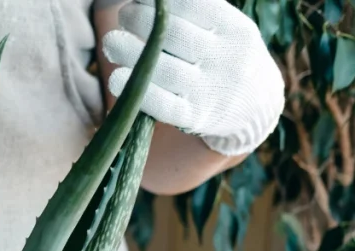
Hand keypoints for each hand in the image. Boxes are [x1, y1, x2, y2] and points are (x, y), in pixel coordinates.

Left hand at [102, 0, 284, 157]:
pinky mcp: (195, 118)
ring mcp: (210, 91)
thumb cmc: (228, 57)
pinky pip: (162, 105)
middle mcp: (226, 58)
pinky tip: (118, 77)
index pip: (193, 5)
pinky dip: (137, 90)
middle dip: (140, 20)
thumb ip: (196, 11)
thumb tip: (149, 0)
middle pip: (173, 34)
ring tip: (112, 42)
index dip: (159, 1)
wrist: (259, 107)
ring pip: (162, 69)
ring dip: (129, 52)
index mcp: (235, 29)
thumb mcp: (227, 28)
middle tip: (125, 16)